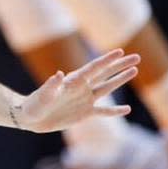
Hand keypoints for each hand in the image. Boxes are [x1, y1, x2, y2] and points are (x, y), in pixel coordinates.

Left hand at [15, 48, 138, 131]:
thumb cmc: (34, 104)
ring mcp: (84, 100)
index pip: (94, 68)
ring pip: (107, 88)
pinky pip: (103, 111)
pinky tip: (126, 109)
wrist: (30, 117)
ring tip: (134, 71)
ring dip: (120, 80)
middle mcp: (81, 88)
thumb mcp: (42, 95)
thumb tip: (59, 74)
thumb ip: (51, 85)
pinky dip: (115, 111)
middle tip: (136, 57)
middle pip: (105, 74)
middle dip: (120, 65)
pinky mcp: (84, 113)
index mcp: (73, 81)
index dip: (107, 60)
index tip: (120, 51)